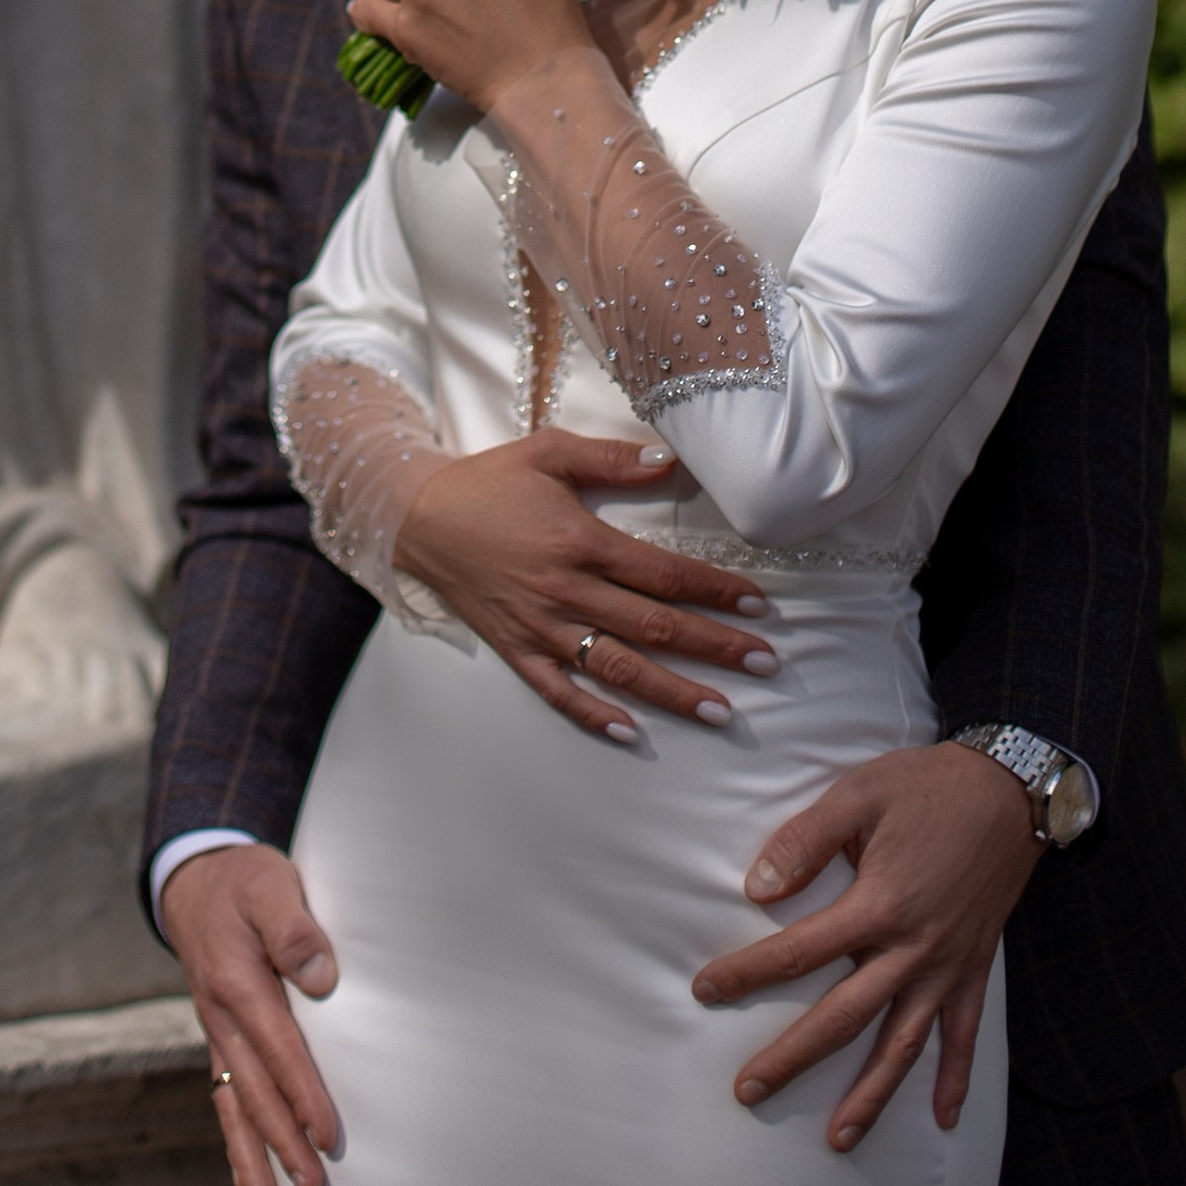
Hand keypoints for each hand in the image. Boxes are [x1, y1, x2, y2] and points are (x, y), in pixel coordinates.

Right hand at [159, 844, 339, 1185]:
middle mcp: (221, 1016)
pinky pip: (223, 1098)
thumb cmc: (244, 882)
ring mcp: (217, 1032)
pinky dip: (235, 1141)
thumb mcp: (270, 884)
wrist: (195, 882)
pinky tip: (247, 1179)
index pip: (278, 1047)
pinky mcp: (219, 1039)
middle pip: (255, 1090)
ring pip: (234, 1105)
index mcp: (237, 980)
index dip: (303, 1092)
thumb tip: (320, 976)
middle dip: (283, 1142)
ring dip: (256, 1156)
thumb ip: (293, 926)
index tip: (328, 1133)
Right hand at [394, 431, 779, 739]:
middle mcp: (567, 591)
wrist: (420, 517)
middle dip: (714, 647)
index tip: (758, 604)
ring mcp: (542, 627)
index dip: (715, 590)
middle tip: (766, 663)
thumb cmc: (491, 481)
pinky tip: (630, 733)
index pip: (664, 573)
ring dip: (672, 692)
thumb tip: (669, 461)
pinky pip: (559, 692)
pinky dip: (593, 716)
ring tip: (721, 712)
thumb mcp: (549, 451)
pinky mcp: (517, 650)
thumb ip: (611, 457)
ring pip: (618, 668)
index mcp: (581, 542)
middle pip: (654, 626)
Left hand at [693, 741, 1037, 1151]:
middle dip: (793, 1058)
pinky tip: (944, 1119)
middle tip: (749, 1091)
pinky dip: (956, 1078)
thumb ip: (805, 841)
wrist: (1008, 791)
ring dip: (871, 1096)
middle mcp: (911, 949)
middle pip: (843, 1018)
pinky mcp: (974, 968)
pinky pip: (964, 1035)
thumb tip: (757, 889)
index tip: (705, 991)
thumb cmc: (926, 787)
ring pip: (902, 1045)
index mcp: (877, 906)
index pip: (797, 952)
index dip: (747, 972)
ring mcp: (946, 966)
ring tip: (838, 1139)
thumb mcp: (858, 795)